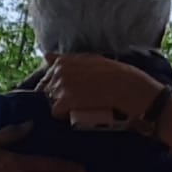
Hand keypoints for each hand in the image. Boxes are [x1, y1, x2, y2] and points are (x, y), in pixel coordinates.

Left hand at [39, 55, 158, 123]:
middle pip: (47, 90)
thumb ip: (66, 59)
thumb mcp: (88, 59)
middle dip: (56, 97)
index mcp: (63, 61)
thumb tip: (47, 56)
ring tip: (79, 107)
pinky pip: (55, 112)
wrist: (125, 86)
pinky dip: (64, 115)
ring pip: (50, 101)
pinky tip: (76, 113)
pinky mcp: (64, 101)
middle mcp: (58, 71)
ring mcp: (59, 86)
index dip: (55, 87)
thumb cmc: (112, 73)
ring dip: (61, 106)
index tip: (67, 93)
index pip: (46, 77)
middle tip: (76, 101)